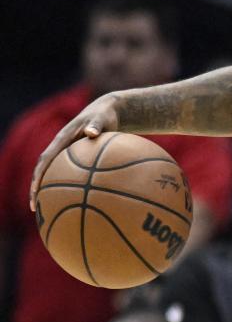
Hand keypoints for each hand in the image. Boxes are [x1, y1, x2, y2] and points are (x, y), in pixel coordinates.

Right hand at [29, 93, 119, 209]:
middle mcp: (60, 147)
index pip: (45, 158)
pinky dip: (68, 185)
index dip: (38, 174)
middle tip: (35, 207)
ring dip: (49, 189)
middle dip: (37, 188)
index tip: (35, 190)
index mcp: (62, 138)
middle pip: (43, 170)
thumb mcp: (101, 118)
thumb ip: (96, 125)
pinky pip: (68, 173)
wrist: (106, 111)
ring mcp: (66, 153)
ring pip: (53, 173)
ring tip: (49, 210)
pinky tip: (76, 201)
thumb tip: (91, 133)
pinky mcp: (74, 157)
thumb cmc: (104, 115)